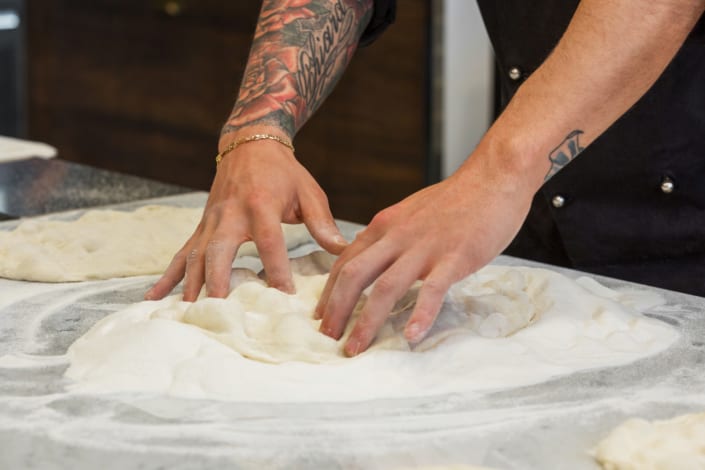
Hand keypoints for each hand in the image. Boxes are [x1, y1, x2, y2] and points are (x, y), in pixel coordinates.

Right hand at [145, 129, 346, 300]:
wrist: (249, 145)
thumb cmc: (284, 173)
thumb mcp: (308, 192)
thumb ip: (323, 223)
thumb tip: (342, 251)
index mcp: (261, 205)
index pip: (269, 243)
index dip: (277, 271)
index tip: (284, 298)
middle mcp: (230, 214)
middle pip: (218, 251)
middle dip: (217, 282)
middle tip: (219, 312)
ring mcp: (210, 222)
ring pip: (193, 256)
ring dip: (190, 286)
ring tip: (186, 315)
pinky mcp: (200, 228)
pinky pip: (180, 254)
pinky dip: (166, 277)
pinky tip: (153, 298)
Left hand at [314, 152, 535, 355]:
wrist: (495, 177)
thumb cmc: (456, 199)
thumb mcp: (410, 212)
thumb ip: (390, 234)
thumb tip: (369, 252)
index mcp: (385, 225)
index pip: (345, 261)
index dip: (329, 291)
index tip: (321, 316)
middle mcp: (397, 236)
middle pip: (354, 276)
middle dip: (336, 310)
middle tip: (327, 338)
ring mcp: (425, 247)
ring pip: (385, 288)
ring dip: (366, 322)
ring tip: (355, 348)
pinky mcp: (454, 257)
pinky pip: (433, 290)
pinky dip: (420, 315)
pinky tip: (411, 336)